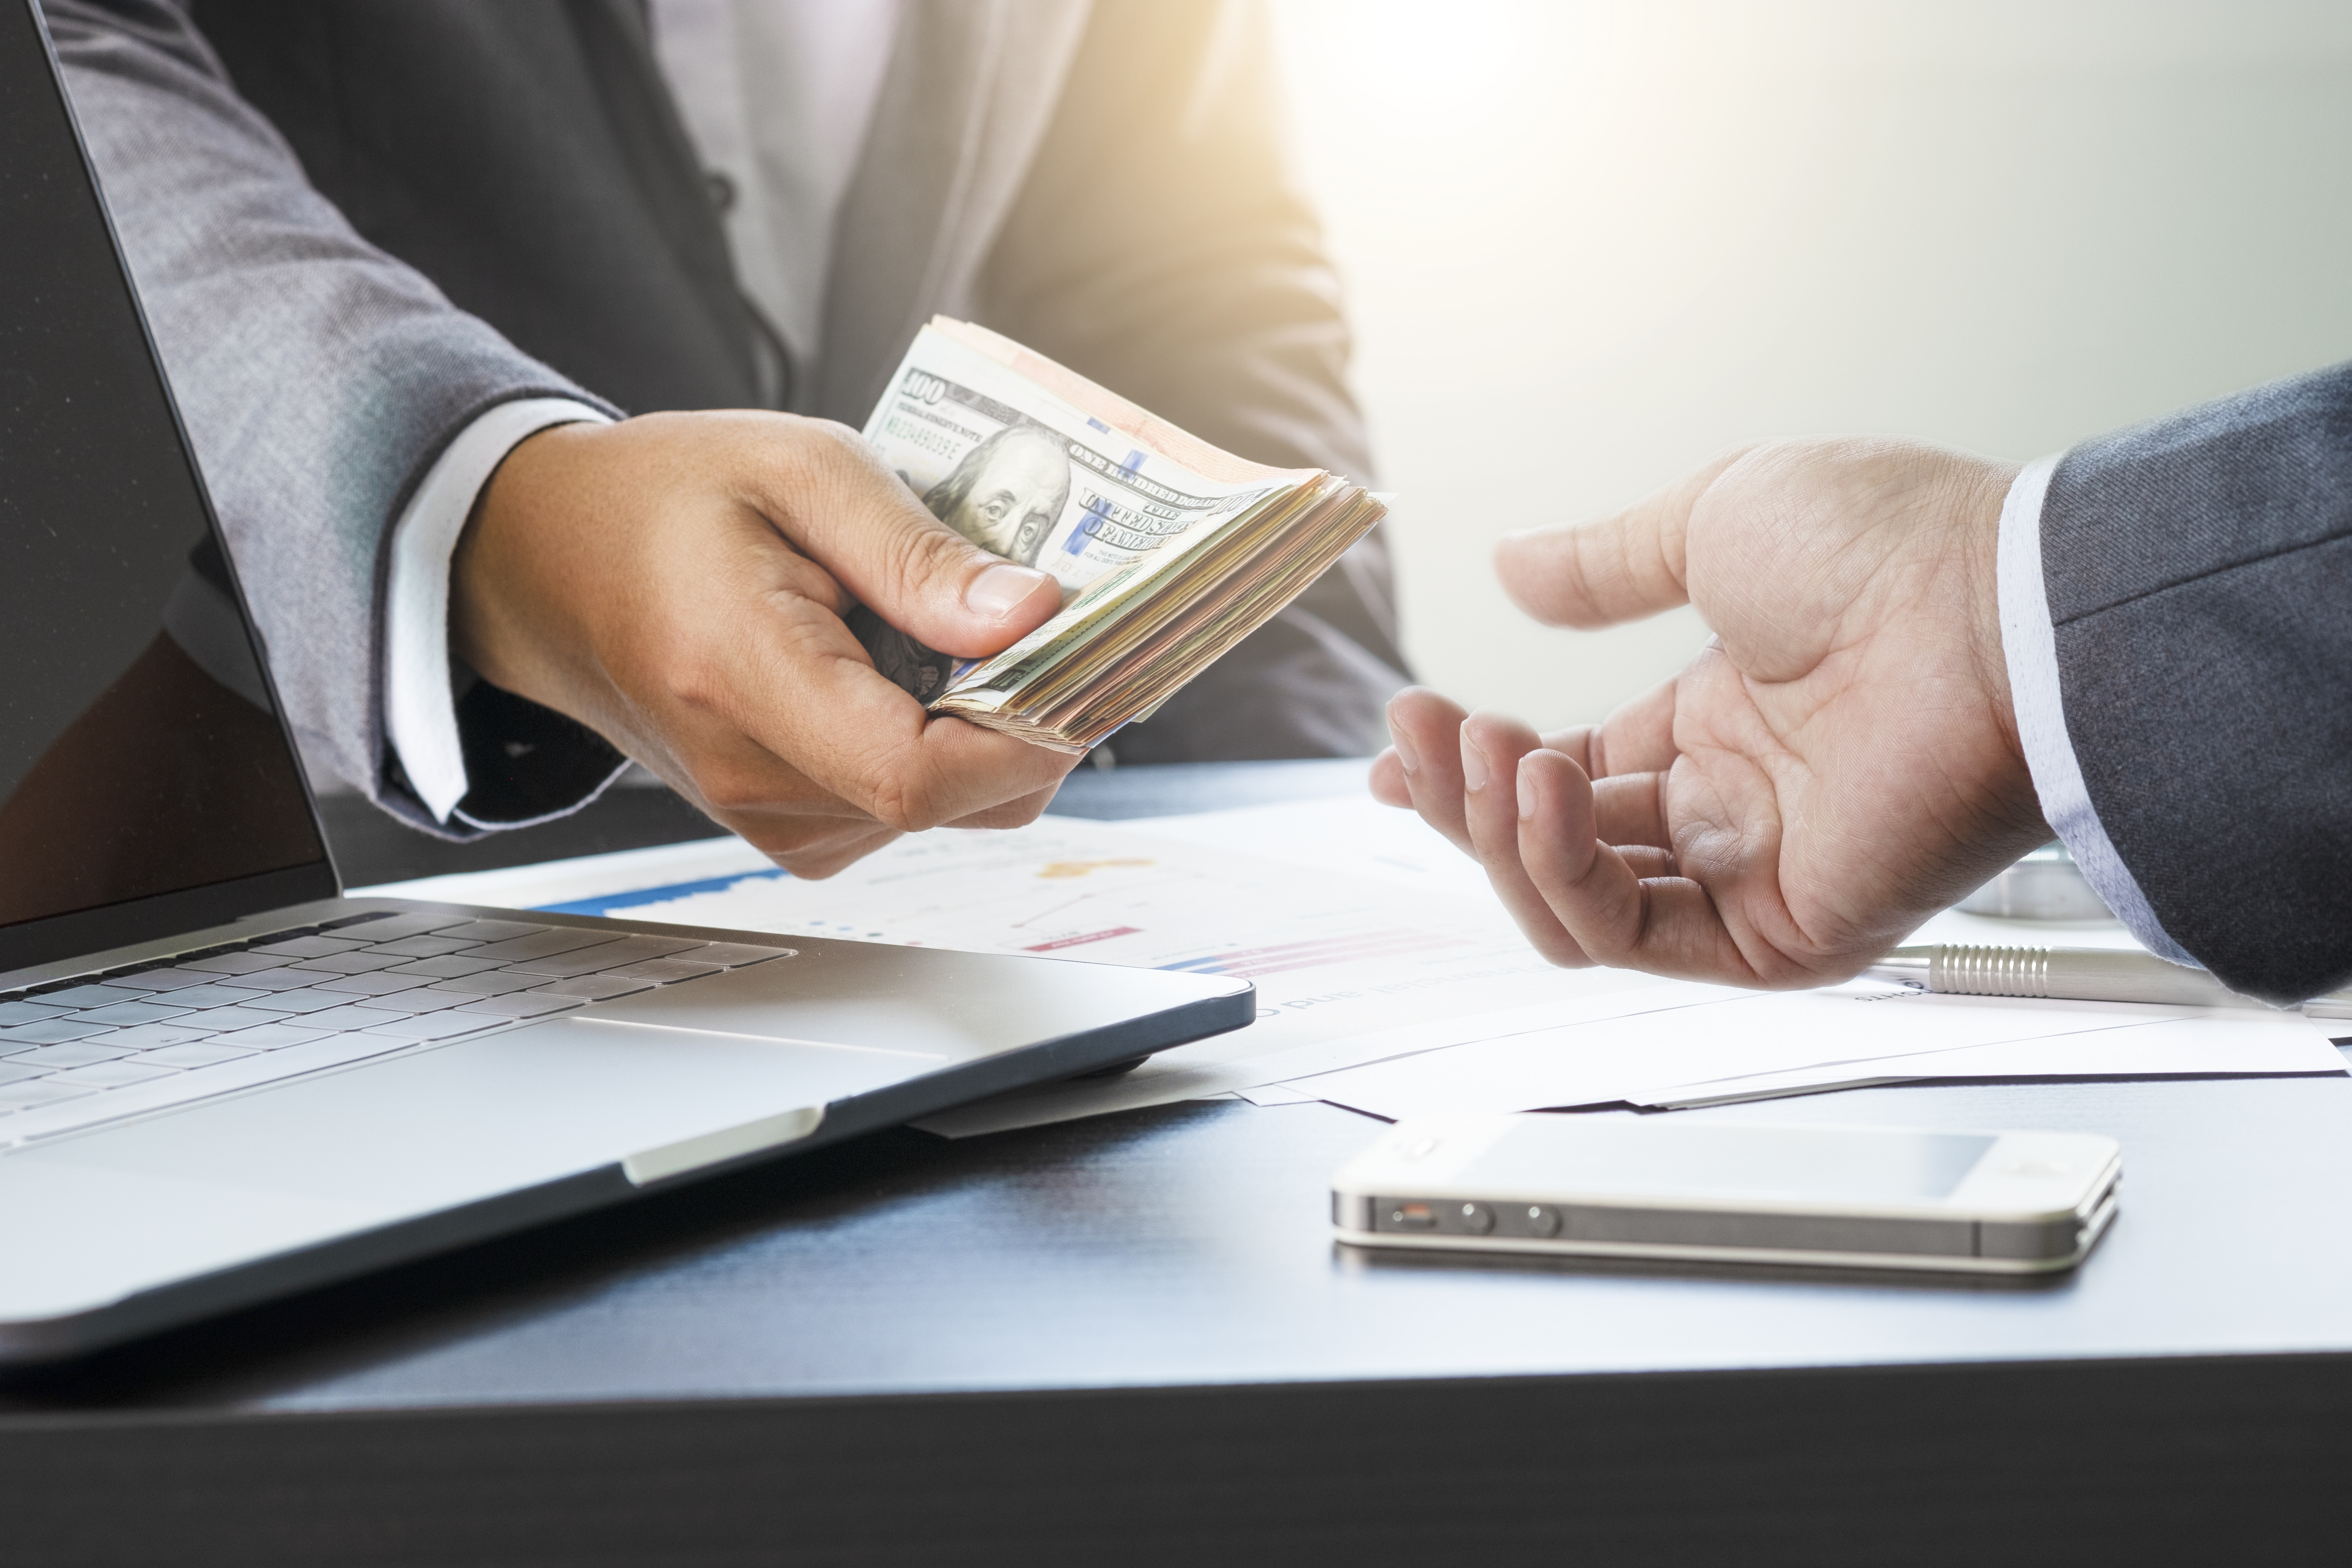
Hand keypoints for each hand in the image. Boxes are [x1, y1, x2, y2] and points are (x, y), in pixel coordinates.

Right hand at [453, 412, 1074, 875]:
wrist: (550, 560)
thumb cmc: (665, 501)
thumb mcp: (801, 471)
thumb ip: (916, 552)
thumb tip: (1029, 613)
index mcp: (742, 682)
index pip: (918, 775)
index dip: (1024, 732)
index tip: (1075, 658)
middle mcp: (751, 778)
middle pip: (953, 801)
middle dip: (1027, 718)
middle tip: (1041, 620)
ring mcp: (767, 816)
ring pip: (945, 809)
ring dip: (983, 728)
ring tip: (949, 630)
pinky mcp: (789, 824)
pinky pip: (906, 806)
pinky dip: (940, 744)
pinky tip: (908, 670)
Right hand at [1369, 438, 2049, 985]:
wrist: (1996, 607)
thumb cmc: (1890, 549)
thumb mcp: (1711, 521)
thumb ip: (1601, 562)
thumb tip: (1508, 562)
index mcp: (1714, 728)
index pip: (1564, 781)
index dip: (1472, 770)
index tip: (1400, 744)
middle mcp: (1726, 814)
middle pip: (1550, 847)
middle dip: (1463, 795)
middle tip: (1422, 733)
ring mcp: (1749, 879)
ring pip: (1573, 907)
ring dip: (1499, 832)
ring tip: (1489, 750)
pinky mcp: (1777, 936)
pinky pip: (1633, 938)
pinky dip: (1564, 874)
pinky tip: (1543, 791)